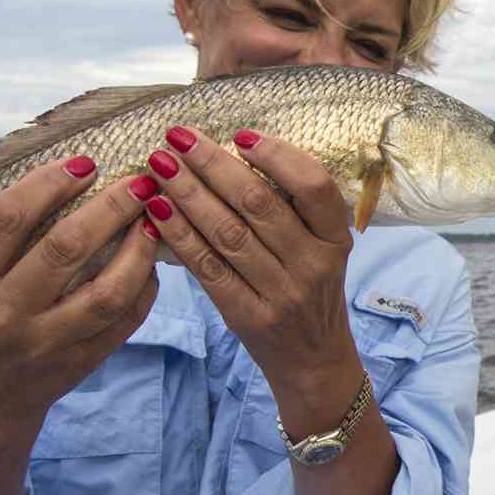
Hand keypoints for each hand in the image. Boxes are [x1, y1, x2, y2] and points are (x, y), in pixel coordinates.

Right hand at [0, 156, 160, 430]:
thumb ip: (0, 244)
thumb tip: (68, 180)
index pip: (7, 220)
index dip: (48, 183)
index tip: (83, 163)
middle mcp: (1, 316)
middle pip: (65, 248)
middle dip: (110, 207)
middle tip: (137, 181)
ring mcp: (43, 345)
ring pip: (108, 290)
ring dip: (139, 248)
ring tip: (153, 218)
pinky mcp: (77, 366)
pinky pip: (124, 321)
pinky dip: (145, 287)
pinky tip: (150, 263)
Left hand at [139, 125, 360, 399]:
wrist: (315, 360)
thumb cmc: (311, 291)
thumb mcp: (324, 249)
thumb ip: (294, 209)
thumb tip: (232, 154)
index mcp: (336, 239)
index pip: (314, 187)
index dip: (277, 155)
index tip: (240, 135)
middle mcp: (313, 265)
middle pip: (259, 203)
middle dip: (212, 163)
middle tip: (178, 136)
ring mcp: (282, 293)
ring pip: (228, 233)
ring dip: (188, 193)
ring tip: (159, 164)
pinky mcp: (249, 316)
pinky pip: (208, 268)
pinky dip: (180, 235)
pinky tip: (158, 210)